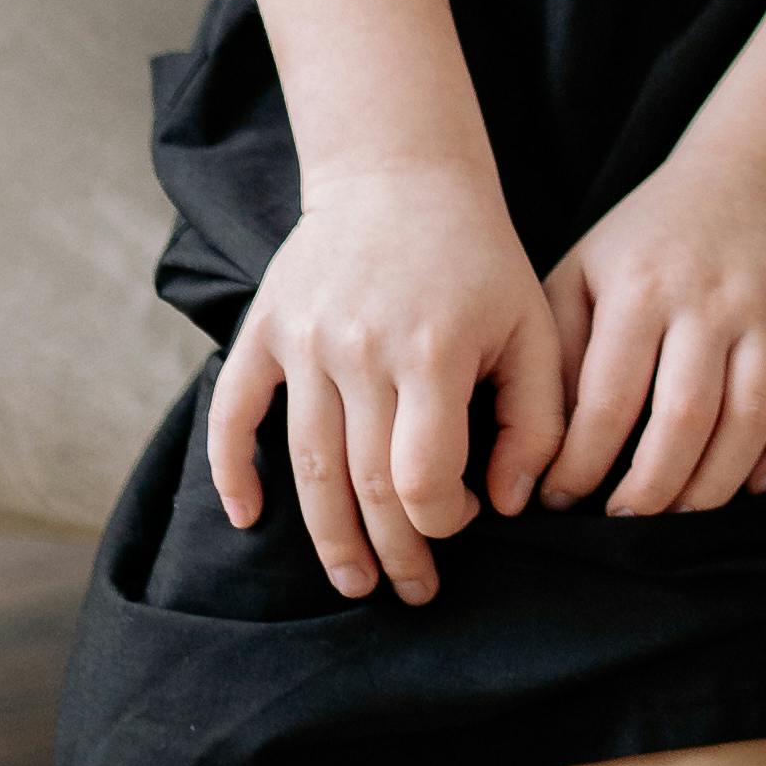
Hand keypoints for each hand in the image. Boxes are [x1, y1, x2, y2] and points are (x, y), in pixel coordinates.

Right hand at [210, 162, 564, 608]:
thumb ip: (534, 419)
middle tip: (411, 590)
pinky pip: (233, 413)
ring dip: (326, 538)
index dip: (443, 522)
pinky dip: (231, 471)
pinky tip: (247, 518)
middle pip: (364, 486)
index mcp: (432, 353)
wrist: (401, 175)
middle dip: (391, 553)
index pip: (423, 478)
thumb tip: (507, 503)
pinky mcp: (263, 329)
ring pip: (306, 466)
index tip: (465, 524)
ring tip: (352, 582)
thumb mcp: (531, 326)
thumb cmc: (479, 259)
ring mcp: (304, 342)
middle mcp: (360, 351)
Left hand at [540, 149, 765, 515]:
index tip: (559, 499)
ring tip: (679, 512)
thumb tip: (546, 448)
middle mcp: (710, 298)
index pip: (607, 399)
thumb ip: (560, 353)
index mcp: (640, 286)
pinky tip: (754, 484)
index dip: (581, 463)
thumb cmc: (648, 239)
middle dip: (650, 489)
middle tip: (624, 521)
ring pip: (751, 420)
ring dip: (714, 486)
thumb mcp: (583, 271)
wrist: (751, 174)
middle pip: (685, 419)